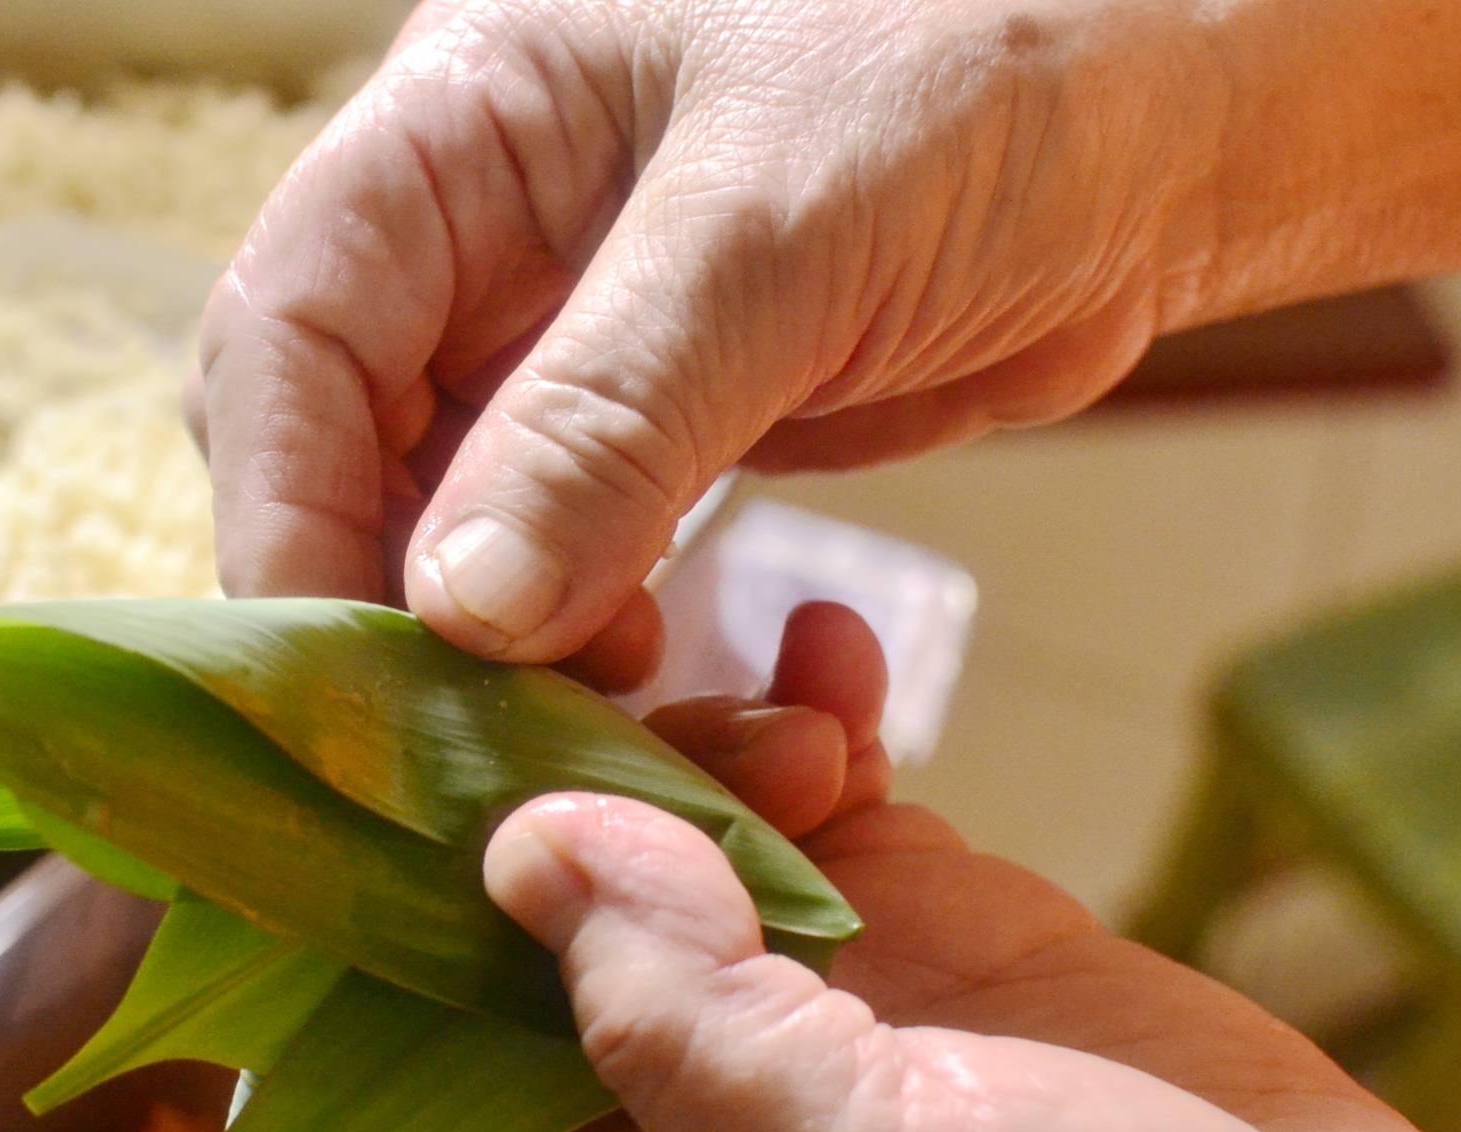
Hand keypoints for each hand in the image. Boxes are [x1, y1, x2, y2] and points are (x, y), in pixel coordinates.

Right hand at [189, 0, 1227, 686]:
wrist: (1173, 111)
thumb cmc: (989, 65)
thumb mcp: (782, 228)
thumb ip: (611, 415)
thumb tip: (460, 611)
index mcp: (457, 126)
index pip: (287, 335)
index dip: (289, 510)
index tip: (346, 677)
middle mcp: (482, 239)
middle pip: (341, 447)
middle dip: (386, 598)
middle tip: (462, 736)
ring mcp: (569, 341)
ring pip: (453, 526)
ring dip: (497, 646)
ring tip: (580, 724)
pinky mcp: (662, 427)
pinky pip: (570, 560)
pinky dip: (587, 644)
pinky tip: (642, 691)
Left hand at [373, 604, 1460, 1131]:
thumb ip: (678, 1019)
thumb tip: (527, 840)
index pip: (388, 1104)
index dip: (333, 969)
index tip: (322, 801)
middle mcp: (680, 1101)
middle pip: (512, 926)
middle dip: (521, 793)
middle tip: (568, 666)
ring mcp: (806, 1001)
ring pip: (662, 829)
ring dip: (687, 742)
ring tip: (790, 729)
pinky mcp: (927, 933)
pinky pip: (821, 795)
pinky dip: (812, 712)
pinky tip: (830, 639)